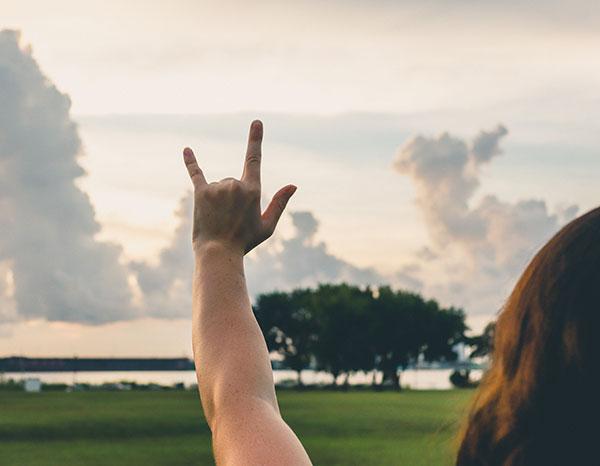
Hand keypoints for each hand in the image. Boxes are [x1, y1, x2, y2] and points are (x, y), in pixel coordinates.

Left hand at [183, 120, 296, 255]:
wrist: (218, 253)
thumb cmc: (245, 242)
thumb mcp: (267, 226)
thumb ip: (280, 203)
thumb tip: (293, 185)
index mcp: (253, 190)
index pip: (254, 159)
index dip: (255, 139)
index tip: (256, 122)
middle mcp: (234, 185)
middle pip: (235, 181)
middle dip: (234, 197)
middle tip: (232, 220)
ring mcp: (217, 187)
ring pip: (220, 185)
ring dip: (220, 199)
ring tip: (219, 219)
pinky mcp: (201, 193)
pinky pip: (196, 173)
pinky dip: (191, 162)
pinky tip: (186, 150)